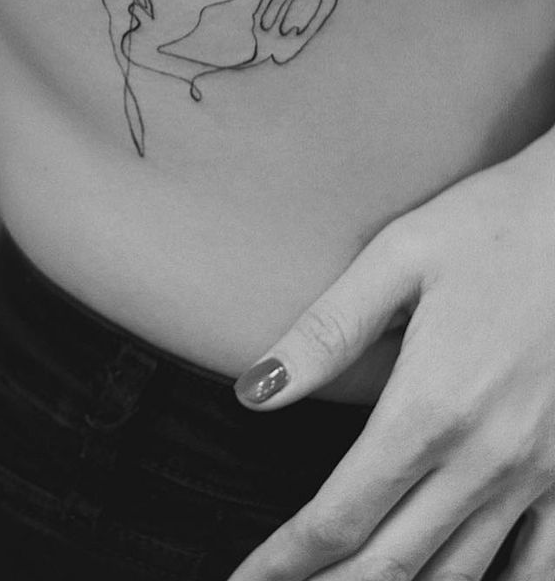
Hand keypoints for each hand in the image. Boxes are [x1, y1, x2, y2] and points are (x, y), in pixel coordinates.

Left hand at [230, 136, 554, 580]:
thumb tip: (254, 390)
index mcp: (429, 407)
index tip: (248, 577)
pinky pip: (539, 563)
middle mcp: (485, 458)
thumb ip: (324, 333)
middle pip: (391, 562)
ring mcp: (538, 473)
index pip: (339, 514)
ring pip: (458, 575)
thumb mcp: (397, 258)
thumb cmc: (491, 227)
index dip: (286, 558)